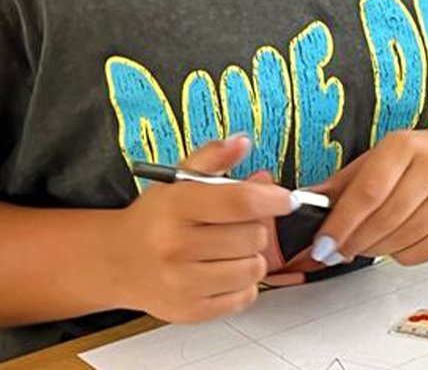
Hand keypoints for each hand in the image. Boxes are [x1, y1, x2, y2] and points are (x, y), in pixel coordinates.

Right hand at [112, 135, 295, 322]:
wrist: (115, 261)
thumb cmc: (155, 219)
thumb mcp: (178, 180)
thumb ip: (213, 158)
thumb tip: (243, 142)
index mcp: (175, 207)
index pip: (241, 202)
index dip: (274, 198)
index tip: (286, 199)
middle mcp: (174, 247)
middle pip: (254, 236)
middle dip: (255, 227)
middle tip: (237, 225)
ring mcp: (180, 283)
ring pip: (255, 268)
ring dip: (251, 256)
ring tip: (228, 249)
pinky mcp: (189, 311)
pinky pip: (246, 296)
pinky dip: (243, 283)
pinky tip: (222, 271)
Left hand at [308, 127, 427, 267]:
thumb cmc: (417, 158)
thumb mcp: (378, 158)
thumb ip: (341, 184)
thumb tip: (298, 206)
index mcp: (405, 145)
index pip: (368, 191)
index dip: (341, 223)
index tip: (321, 245)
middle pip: (385, 219)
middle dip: (353, 243)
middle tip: (334, 253)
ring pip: (403, 238)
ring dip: (374, 250)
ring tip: (362, 246)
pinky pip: (424, 252)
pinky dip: (400, 255)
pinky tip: (393, 244)